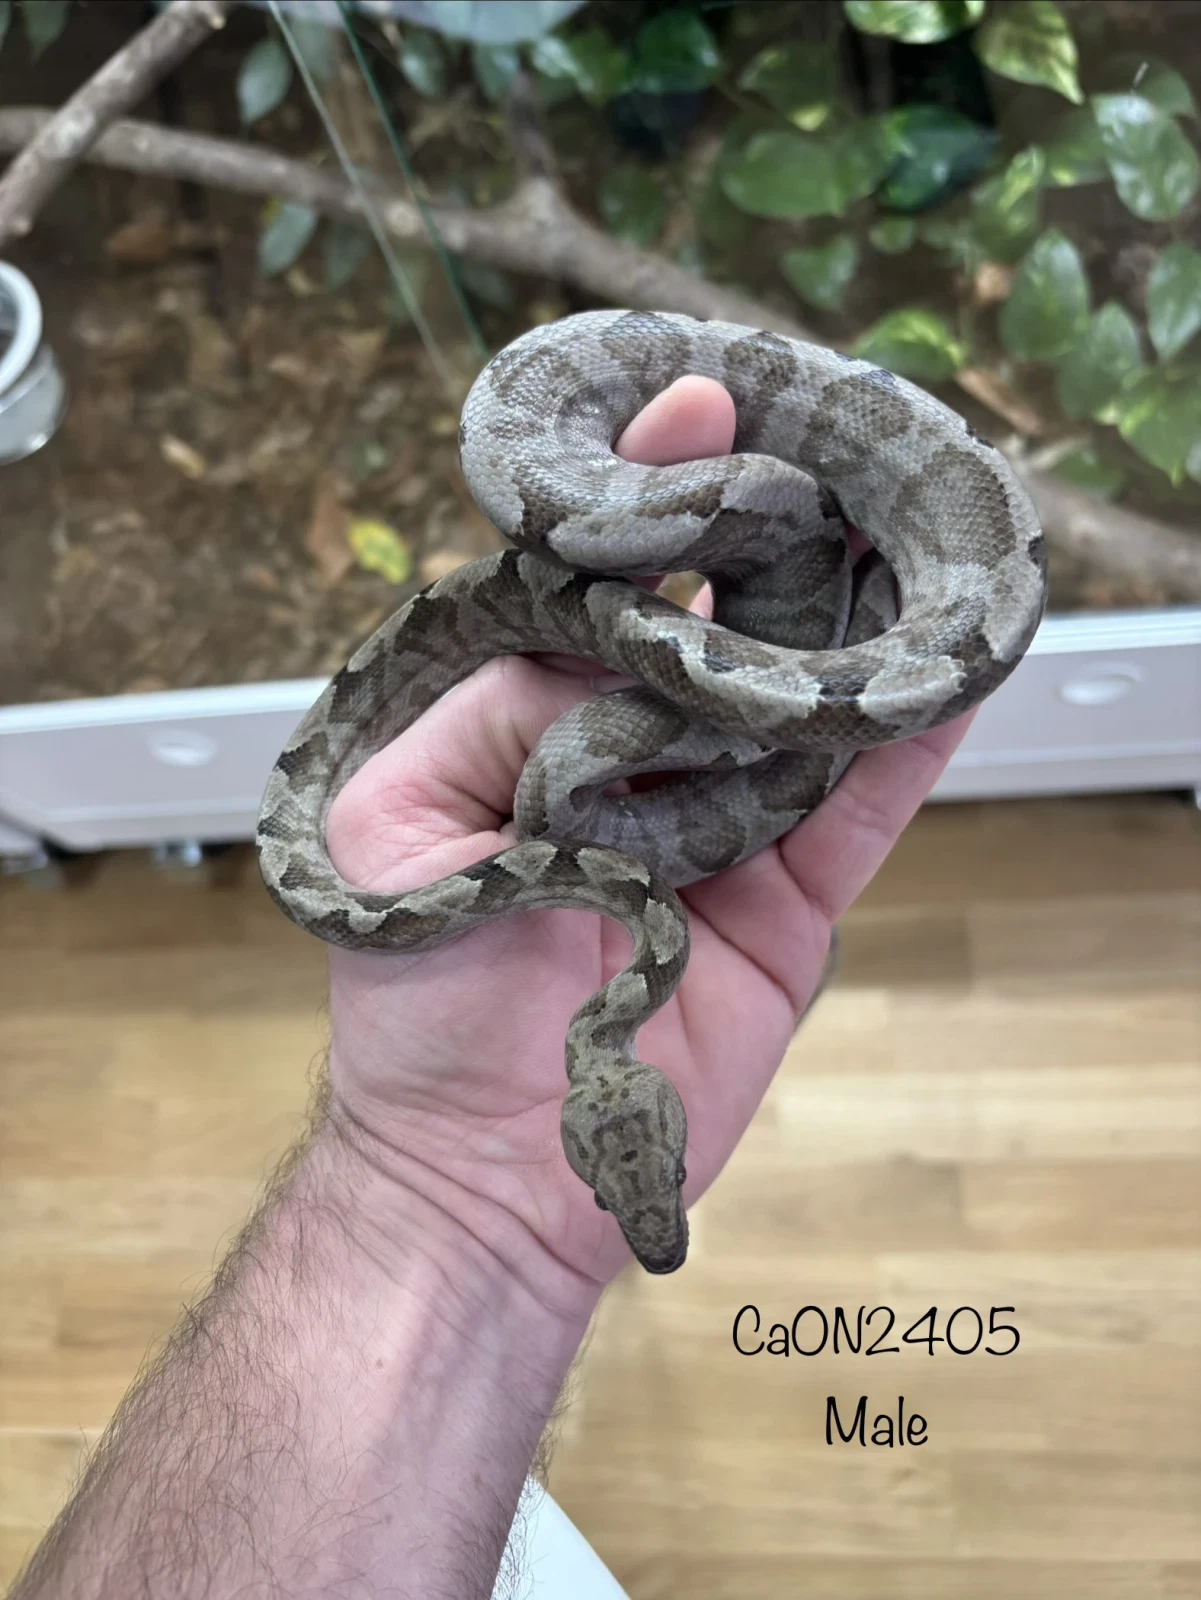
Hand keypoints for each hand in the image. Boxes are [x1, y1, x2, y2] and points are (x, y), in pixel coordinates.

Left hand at [324, 377, 970, 1298]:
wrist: (492, 1173)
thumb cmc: (421, 1002)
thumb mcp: (407, 828)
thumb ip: (508, 709)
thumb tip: (620, 618)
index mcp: (529, 722)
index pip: (602, 585)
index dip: (651, 497)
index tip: (705, 400)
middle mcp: (635, 754)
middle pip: (720, 627)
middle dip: (779, 536)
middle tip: (850, 437)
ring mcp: (721, 822)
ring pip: (802, 703)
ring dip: (860, 620)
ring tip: (924, 519)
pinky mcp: (790, 897)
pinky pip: (857, 806)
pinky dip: (909, 739)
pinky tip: (957, 664)